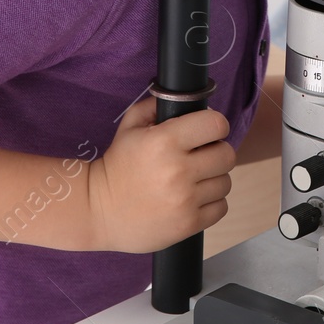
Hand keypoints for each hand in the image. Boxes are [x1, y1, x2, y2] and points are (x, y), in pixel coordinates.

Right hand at [87, 96, 235, 252]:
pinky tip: (194, 199)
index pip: (216, 124)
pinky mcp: (188, 224)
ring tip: (194, 180)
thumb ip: (157, 106)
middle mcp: (178, 170)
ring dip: (213, 179)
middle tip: (201, 157)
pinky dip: (211, 202)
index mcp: (165, 141)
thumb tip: (188, 100)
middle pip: (227, 154)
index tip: (207, 132)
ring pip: (225, 182)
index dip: (215, 125)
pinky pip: (221, 207)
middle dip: (216, 152)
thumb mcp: (130, 126)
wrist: (97, 210)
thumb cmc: (117, 165)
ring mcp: (185, 200)